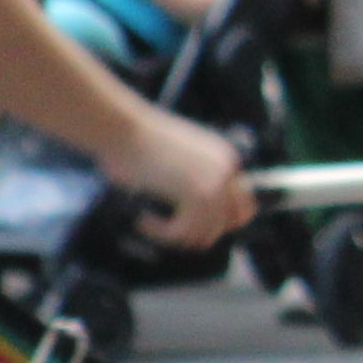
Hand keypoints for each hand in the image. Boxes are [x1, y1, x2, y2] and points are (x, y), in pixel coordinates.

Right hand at [103, 107, 256, 252]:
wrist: (121, 127)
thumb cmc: (136, 140)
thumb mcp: (177, 158)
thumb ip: (194, 180)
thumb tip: (190, 214)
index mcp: (226, 158)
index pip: (241, 207)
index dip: (216, 223)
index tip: (191, 226)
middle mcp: (227, 169)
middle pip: (229, 224)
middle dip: (199, 234)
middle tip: (170, 232)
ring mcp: (216, 181)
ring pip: (206, 232)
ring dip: (175, 235)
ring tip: (150, 224)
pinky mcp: (197, 192)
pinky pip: (184, 231)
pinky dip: (162, 233)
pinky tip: (145, 220)